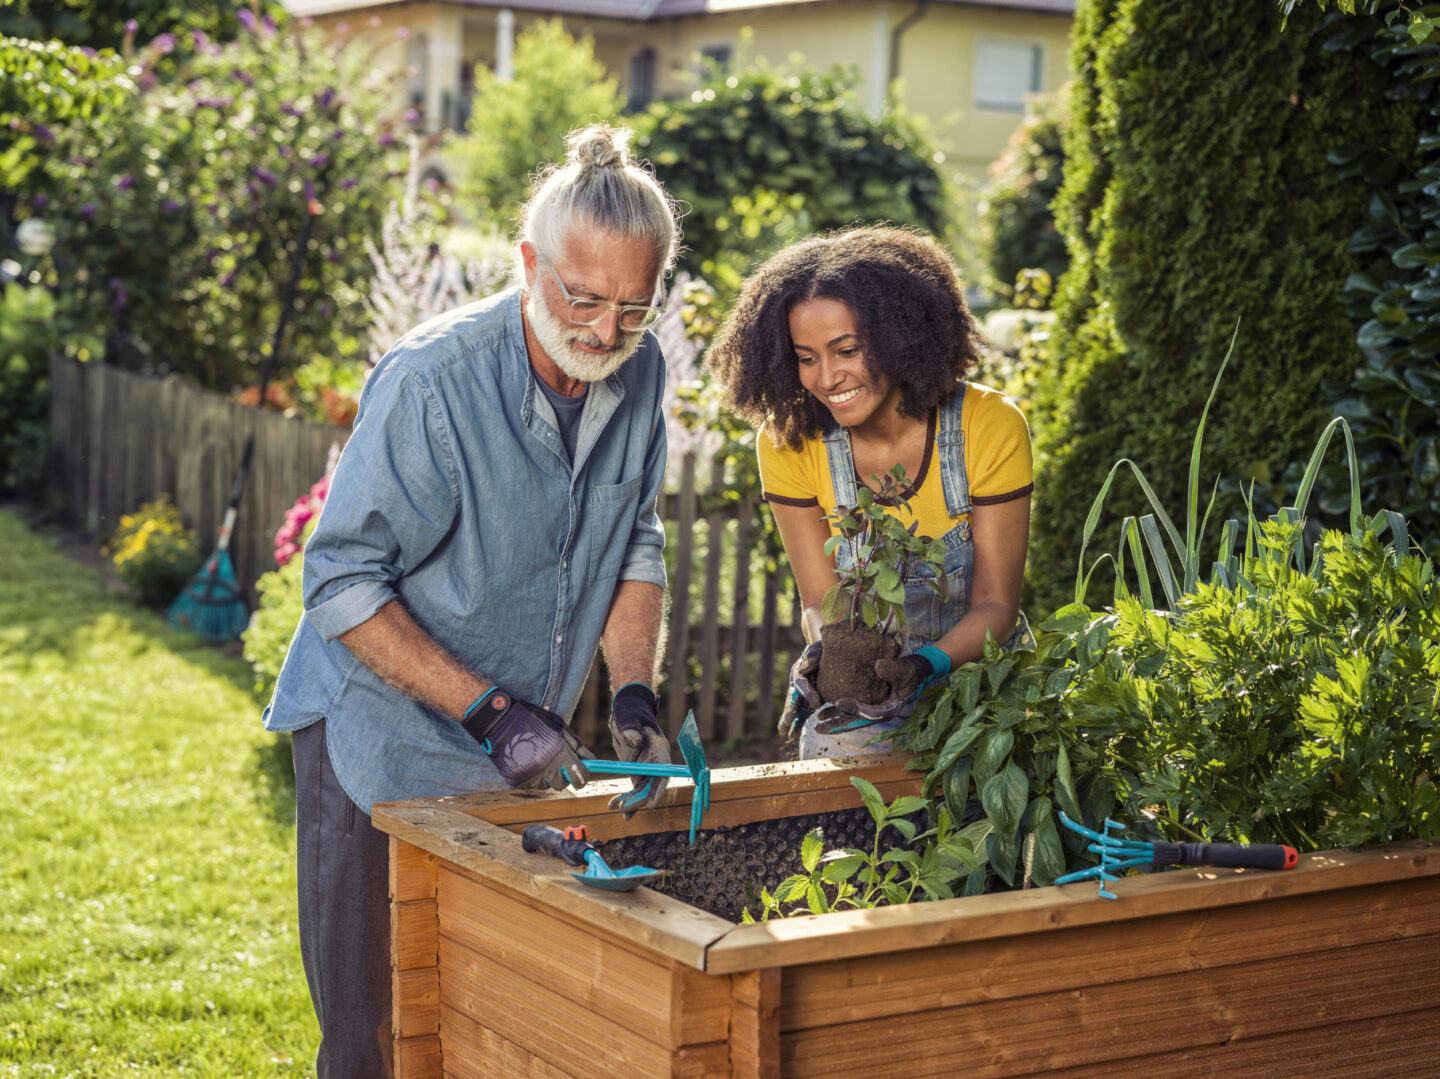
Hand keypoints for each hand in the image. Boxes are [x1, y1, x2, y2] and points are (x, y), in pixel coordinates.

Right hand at [462, 688, 591, 790]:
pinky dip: (531, 777)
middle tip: (558, 765)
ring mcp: (531, 775)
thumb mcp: (558, 726)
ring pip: (545, 785)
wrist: (500, 720)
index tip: (581, 777)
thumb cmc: (531, 719)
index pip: (579, 776)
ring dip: (546, 776)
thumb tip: (590, 759)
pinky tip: (527, 762)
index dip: (582, 778)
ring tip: (538, 758)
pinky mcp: (517, 780)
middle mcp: (547, 768)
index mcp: (560, 753)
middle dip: (563, 777)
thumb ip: (576, 745)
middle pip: (562, 784)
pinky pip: (530, 784)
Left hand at [606, 682, 670, 816]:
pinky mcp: (637, 772)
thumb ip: (631, 730)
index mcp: (659, 750)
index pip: (663, 774)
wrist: (626, 711)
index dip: (658, 790)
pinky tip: (616, 808)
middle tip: (622, 807)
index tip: (651, 804)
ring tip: (612, 807)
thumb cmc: (631, 712)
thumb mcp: (629, 719)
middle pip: (651, 787)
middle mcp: (655, 762)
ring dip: (629, 801)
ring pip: (641, 791)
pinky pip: (633, 789)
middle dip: (638, 799)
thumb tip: (633, 742)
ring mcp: (646, 769)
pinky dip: (626, 799)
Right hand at [778, 640, 822, 740]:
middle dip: (790, 713)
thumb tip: (804, 667)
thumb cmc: (822, 649)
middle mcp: (796, 684)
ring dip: (791, 723)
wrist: (826, 654)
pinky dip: (797, 724)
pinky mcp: (807, 701)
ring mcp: (800, 694)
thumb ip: (812, 657)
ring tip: (788, 736)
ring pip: (794, 710)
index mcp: (799, 671)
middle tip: (788, 725)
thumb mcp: (818, 649)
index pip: (802, 683)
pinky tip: (793, 736)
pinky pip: (801, 713)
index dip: (808, 693)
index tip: (817, 704)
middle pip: (792, 700)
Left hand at [814, 646, 950, 732]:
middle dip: (836, 725)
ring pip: (852, 716)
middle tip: (817, 727)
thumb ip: (893, 669)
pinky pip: (855, 708)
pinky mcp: (873, 701)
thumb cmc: (913, 669)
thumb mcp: (906, 669)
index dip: (852, 710)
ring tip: (819, 718)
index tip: (837, 703)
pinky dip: (842, 709)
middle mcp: (880, 711)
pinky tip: (829, 706)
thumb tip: (877, 666)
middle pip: (855, 721)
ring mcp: (876, 707)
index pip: (867, 713)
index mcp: (889, 708)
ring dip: (836, 718)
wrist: (920, 669)